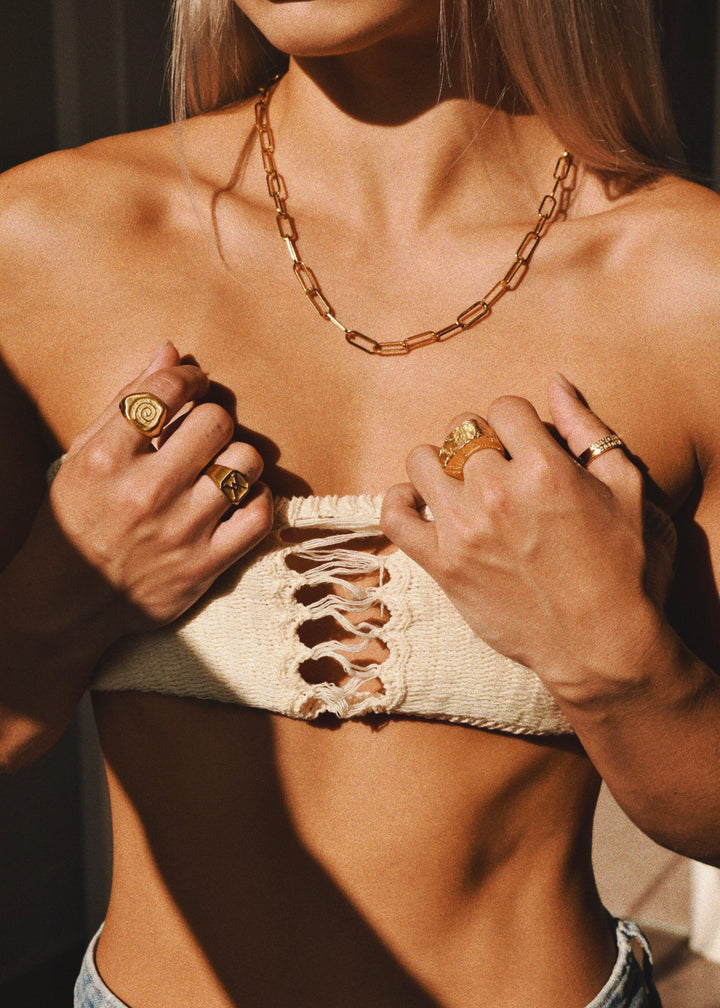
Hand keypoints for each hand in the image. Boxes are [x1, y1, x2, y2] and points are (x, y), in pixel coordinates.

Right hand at [48, 342, 273, 634]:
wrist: (64, 603)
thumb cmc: (75, 520)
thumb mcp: (84, 456)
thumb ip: (127, 402)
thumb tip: (171, 350)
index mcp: (104, 460)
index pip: (165, 391)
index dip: (187, 375)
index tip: (192, 381)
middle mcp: (143, 494)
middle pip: (215, 422)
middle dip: (213, 417)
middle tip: (204, 432)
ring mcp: (178, 532)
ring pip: (244, 464)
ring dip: (239, 457)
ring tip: (222, 465)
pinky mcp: (204, 566)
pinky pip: (260, 516)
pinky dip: (259, 498)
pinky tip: (241, 496)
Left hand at [381, 374, 664, 707]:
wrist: (604, 648)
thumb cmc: (629, 570)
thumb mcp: (628, 490)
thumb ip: (588, 430)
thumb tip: (556, 383)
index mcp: (545, 468)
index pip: (505, 407)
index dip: (518, 422)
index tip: (527, 446)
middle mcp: (497, 492)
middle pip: (463, 432)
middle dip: (483, 442)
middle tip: (502, 471)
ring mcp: (464, 530)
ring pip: (423, 461)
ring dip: (440, 464)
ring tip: (462, 484)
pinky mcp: (443, 565)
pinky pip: (393, 517)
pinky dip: (398, 502)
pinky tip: (420, 502)